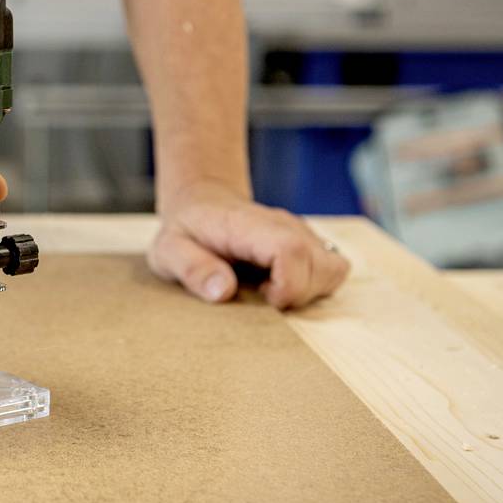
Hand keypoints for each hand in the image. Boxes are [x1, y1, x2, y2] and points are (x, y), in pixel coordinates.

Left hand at [148, 181, 349, 309]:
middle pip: (321, 264)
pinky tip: (282, 286)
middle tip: (262, 298)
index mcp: (249, 226)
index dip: (287, 285)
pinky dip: (315, 286)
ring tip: (273, 292)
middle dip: (298, 295)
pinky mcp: (308, 244)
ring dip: (310, 292)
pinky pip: (331, 269)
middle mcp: (284, 225)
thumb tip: (224, 291)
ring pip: (333, 268)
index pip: (290, 249)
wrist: (202, 203)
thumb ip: (192, 269)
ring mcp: (300, 233)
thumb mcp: (169, 251)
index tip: (264, 298)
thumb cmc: (186, 230)